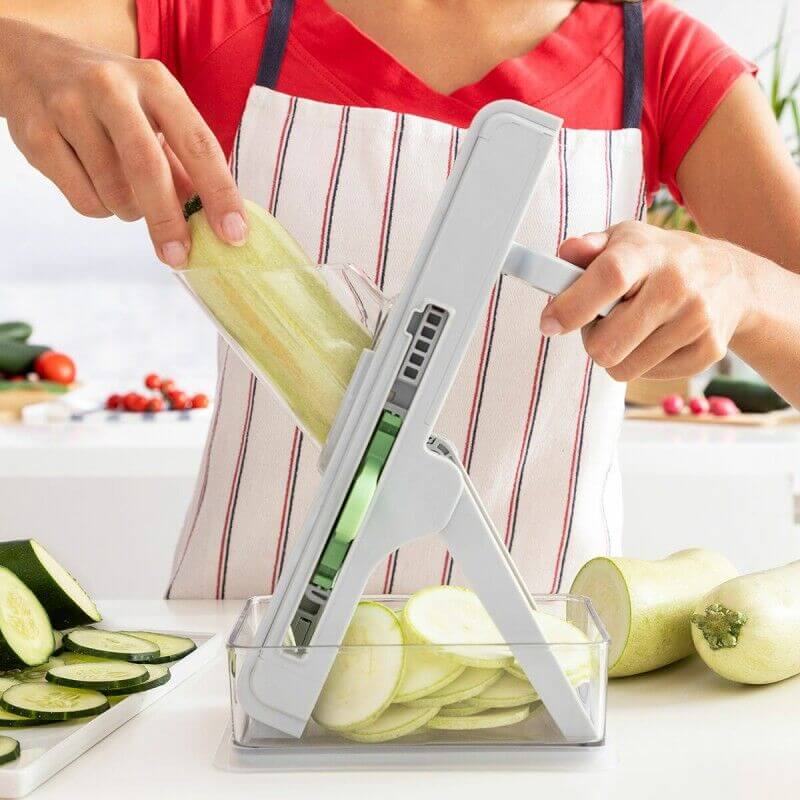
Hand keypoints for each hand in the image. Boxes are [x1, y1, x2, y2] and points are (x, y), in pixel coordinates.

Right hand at [0, 18, 245, 266]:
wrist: (31, 61)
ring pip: (113, 192)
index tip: (234, 234)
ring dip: (130, 210)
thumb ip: (183, 162)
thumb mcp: (154, 113)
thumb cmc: (112, 99)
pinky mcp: (36, 134)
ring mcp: (68, 107)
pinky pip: (83, 199)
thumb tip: (212, 217)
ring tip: (126, 189)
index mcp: (155, 82)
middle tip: (180, 256)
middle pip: (147, 168)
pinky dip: (99, 207)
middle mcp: (111, 88)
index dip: (219, 193)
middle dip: (168, 220)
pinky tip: (94, 182)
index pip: (198, 144)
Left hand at [539, 221, 752, 380]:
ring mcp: (696, 320)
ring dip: (615, 354)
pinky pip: (649, 376)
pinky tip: (655, 338)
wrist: (731, 279)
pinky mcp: (708, 351)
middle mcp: (676, 286)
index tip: (549, 323)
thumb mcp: (625, 240)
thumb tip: (566, 254)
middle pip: (607, 345)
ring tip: (629, 328)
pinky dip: (642, 363)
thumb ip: (588, 248)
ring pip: (624, 368)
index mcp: (647, 253)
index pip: (607, 279)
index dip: (570, 307)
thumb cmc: (662, 260)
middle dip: (591, 339)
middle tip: (601, 322)